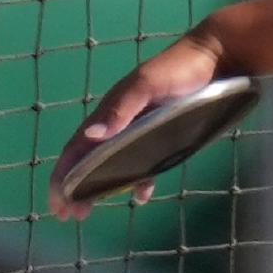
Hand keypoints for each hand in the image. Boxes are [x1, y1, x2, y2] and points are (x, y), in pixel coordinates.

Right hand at [48, 30, 227, 222]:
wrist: (216, 58)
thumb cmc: (180, 68)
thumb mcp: (148, 84)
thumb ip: (122, 108)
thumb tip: (91, 135)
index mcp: (111, 111)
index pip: (78, 148)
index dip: (64, 174)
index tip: (57, 201)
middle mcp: (121, 122)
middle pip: (89, 160)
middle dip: (75, 187)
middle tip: (68, 215)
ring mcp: (141, 129)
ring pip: (112, 164)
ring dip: (99, 187)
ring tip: (88, 210)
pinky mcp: (164, 134)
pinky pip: (144, 162)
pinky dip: (138, 180)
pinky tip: (141, 195)